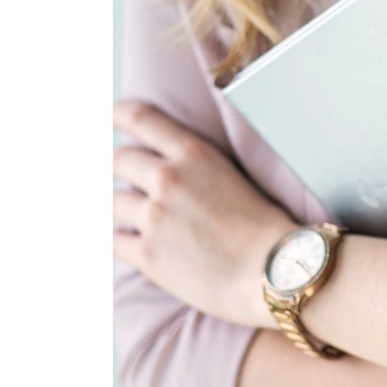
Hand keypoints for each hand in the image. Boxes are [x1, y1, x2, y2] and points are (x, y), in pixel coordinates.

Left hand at [112, 99, 294, 325]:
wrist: (277, 272)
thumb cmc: (267, 228)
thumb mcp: (235, 176)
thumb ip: (197, 168)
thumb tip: (169, 169)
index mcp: (194, 155)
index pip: (141, 118)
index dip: (118, 114)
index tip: (109, 119)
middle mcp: (169, 180)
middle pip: (119, 160)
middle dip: (120, 170)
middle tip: (128, 181)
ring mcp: (155, 217)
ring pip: (112, 202)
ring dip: (122, 209)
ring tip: (141, 220)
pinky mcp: (148, 255)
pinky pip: (114, 241)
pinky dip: (121, 241)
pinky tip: (132, 245)